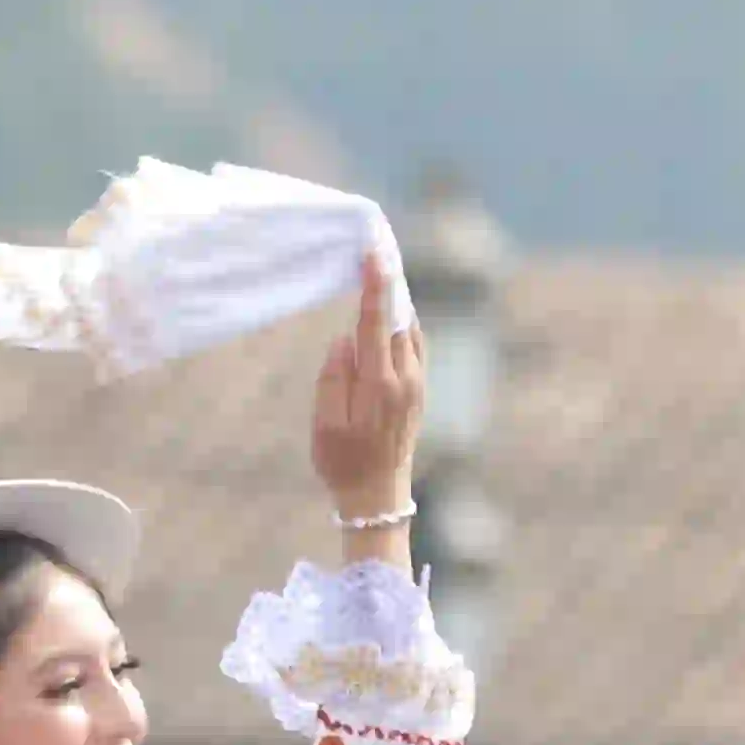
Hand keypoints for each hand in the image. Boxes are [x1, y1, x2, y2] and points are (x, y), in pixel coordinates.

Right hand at [309, 257, 424, 549]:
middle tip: (376, 248)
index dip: (374, 285)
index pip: (375, 322)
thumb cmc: (342, 461)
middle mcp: (405, 379)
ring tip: (382, 272)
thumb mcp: (325, 423)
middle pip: (398, 317)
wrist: (377, 496)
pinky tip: (391, 312)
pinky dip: (402, 323)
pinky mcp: (420, 391)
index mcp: (379, 385)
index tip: (373, 253)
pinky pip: (414, 345)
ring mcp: (417, 384)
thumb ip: (333, 377)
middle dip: (387, 283)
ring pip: (409, 330)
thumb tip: (346, 340)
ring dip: (396, 301)